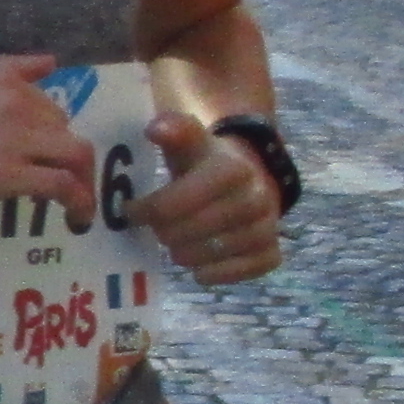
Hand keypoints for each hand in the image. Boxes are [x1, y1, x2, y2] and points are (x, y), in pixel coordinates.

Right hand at [0, 54, 98, 217]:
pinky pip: (62, 185)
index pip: (49, 99)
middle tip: (52, 181)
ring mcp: (14, 137)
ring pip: (75, 155)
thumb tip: (49, 63)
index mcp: (1, 75)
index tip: (46, 150)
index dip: (51, 130)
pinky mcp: (8, 174)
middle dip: (62, 156)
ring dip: (83, 180)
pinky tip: (76, 216)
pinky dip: (78, 202)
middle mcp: (16, 99)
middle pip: (64, 128)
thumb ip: (2, 77)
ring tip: (78, 202)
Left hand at [135, 111, 285, 285]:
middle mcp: (255, 199)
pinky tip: (200, 264)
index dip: (143, 211)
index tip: (131, 210)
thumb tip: (155, 128)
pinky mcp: (271, 253)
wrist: (251, 176)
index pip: (168, 205)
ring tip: (178, 240)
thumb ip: (174, 130)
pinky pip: (234, 274)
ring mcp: (266, 228)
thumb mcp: (191, 140)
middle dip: (162, 232)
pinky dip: (212, 274)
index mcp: (231, 170)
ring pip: (203, 257)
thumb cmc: (206, 162)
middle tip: (158, 226)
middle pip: (182, 235)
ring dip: (182, 253)